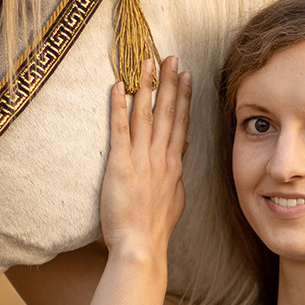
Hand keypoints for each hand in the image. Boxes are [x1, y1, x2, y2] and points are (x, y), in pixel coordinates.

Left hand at [99, 56, 190, 262]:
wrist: (142, 246)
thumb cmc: (154, 230)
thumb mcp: (175, 201)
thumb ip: (174, 178)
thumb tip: (177, 162)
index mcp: (174, 166)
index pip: (180, 124)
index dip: (183, 98)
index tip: (187, 76)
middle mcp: (161, 158)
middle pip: (167, 113)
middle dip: (170, 83)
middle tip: (171, 57)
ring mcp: (142, 160)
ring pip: (146, 115)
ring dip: (147, 86)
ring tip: (149, 63)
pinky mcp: (121, 166)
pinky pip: (119, 130)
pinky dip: (118, 107)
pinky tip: (118, 87)